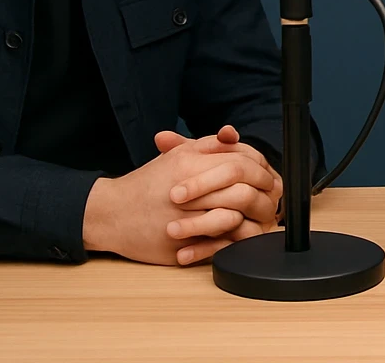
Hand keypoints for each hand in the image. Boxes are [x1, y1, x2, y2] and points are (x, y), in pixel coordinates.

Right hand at [83, 126, 280, 265]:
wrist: (111, 213)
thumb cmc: (146, 184)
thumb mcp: (176, 156)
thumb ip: (208, 145)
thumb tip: (235, 136)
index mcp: (190, 166)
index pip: (240, 165)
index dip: (261, 170)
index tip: (268, 175)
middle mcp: (188, 194)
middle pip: (242, 192)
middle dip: (263, 195)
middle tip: (273, 197)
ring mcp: (184, 223)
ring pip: (233, 220)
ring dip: (252, 219)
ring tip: (261, 216)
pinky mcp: (180, 247)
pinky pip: (217, 245)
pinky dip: (233, 241)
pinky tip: (241, 235)